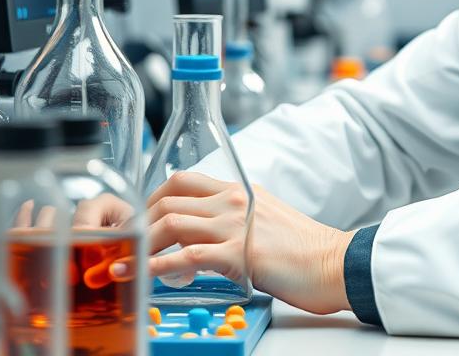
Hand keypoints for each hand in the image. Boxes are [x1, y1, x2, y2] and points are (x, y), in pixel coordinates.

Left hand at [146, 171, 355, 314]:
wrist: (332, 261)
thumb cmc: (302, 248)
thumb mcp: (265, 220)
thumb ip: (235, 219)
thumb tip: (204, 235)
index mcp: (240, 191)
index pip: (184, 181)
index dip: (151, 199)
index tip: (138, 222)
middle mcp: (234, 200)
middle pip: (169, 197)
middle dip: (138, 220)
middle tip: (125, 244)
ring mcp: (235, 225)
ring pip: (172, 222)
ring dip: (142, 244)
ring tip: (125, 264)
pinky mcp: (239, 253)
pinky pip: (188, 256)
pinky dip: (159, 267)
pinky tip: (144, 276)